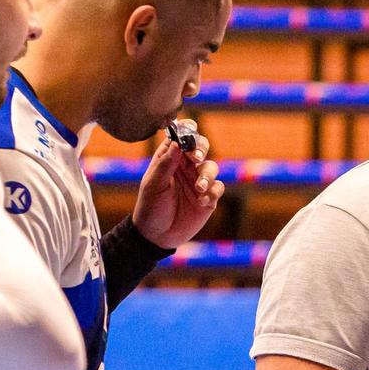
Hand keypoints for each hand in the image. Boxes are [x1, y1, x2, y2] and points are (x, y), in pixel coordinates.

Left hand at [132, 122, 223, 248]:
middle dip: (201, 149)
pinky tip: (202, 201)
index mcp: (169, 159)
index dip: (186, 132)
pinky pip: (218, 188)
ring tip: (198, 188)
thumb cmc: (150, 208)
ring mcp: (198, 182)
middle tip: (196, 158)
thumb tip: (177, 143)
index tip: (188, 136)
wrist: (157, 237)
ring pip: (211, 167)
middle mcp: (185, 167)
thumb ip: (165, 164)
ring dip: (207, 175)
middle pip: (201, 147)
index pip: (181, 138)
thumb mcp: (153, 185)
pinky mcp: (208, 198)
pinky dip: (213, 192)